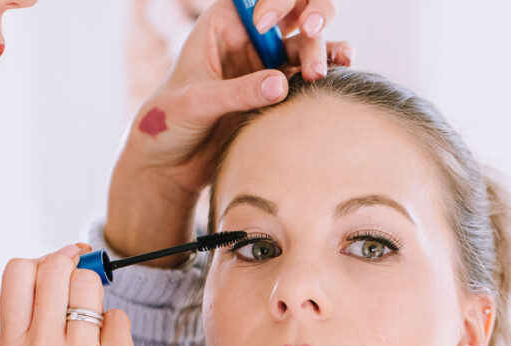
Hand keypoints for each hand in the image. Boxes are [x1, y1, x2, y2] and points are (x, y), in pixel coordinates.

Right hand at [0, 244, 156, 345]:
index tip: (60, 272)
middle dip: (74, 270)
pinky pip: (119, 318)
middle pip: (55, 267)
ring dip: (98, 302)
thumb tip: (65, 259)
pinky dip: (118, 332)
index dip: (42, 262)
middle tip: (83, 296)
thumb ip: (36, 323)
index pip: (16, 273)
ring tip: (96, 336)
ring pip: (90, 285)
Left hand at [106, 0, 350, 263]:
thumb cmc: (167, 124)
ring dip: (321, 51)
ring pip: (307, 43)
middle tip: (312, 40)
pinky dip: (330, 69)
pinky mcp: (279, 91)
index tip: (266, 24)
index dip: (274, 1)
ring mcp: (267, 63)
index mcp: (223, 24)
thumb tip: (282, 85)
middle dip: (311, 19)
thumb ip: (238, 93)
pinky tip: (343, 70)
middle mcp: (250, 37)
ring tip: (319, 74)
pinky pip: (309, 74)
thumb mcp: (198, 104)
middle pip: (294, 12)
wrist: (171, 164)